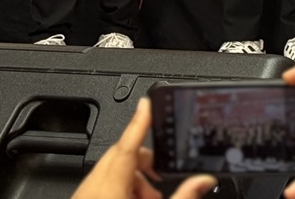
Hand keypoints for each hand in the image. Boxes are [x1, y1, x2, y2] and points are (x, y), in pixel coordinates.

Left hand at [69, 98, 215, 198]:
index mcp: (109, 190)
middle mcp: (91, 192)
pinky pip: (101, 191)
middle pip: (120, 159)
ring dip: (133, 182)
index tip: (147, 103)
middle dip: (144, 164)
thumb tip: (203, 182)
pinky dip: (120, 193)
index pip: (127, 144)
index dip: (140, 121)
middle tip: (160, 181)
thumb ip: (182, 197)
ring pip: (109, 176)